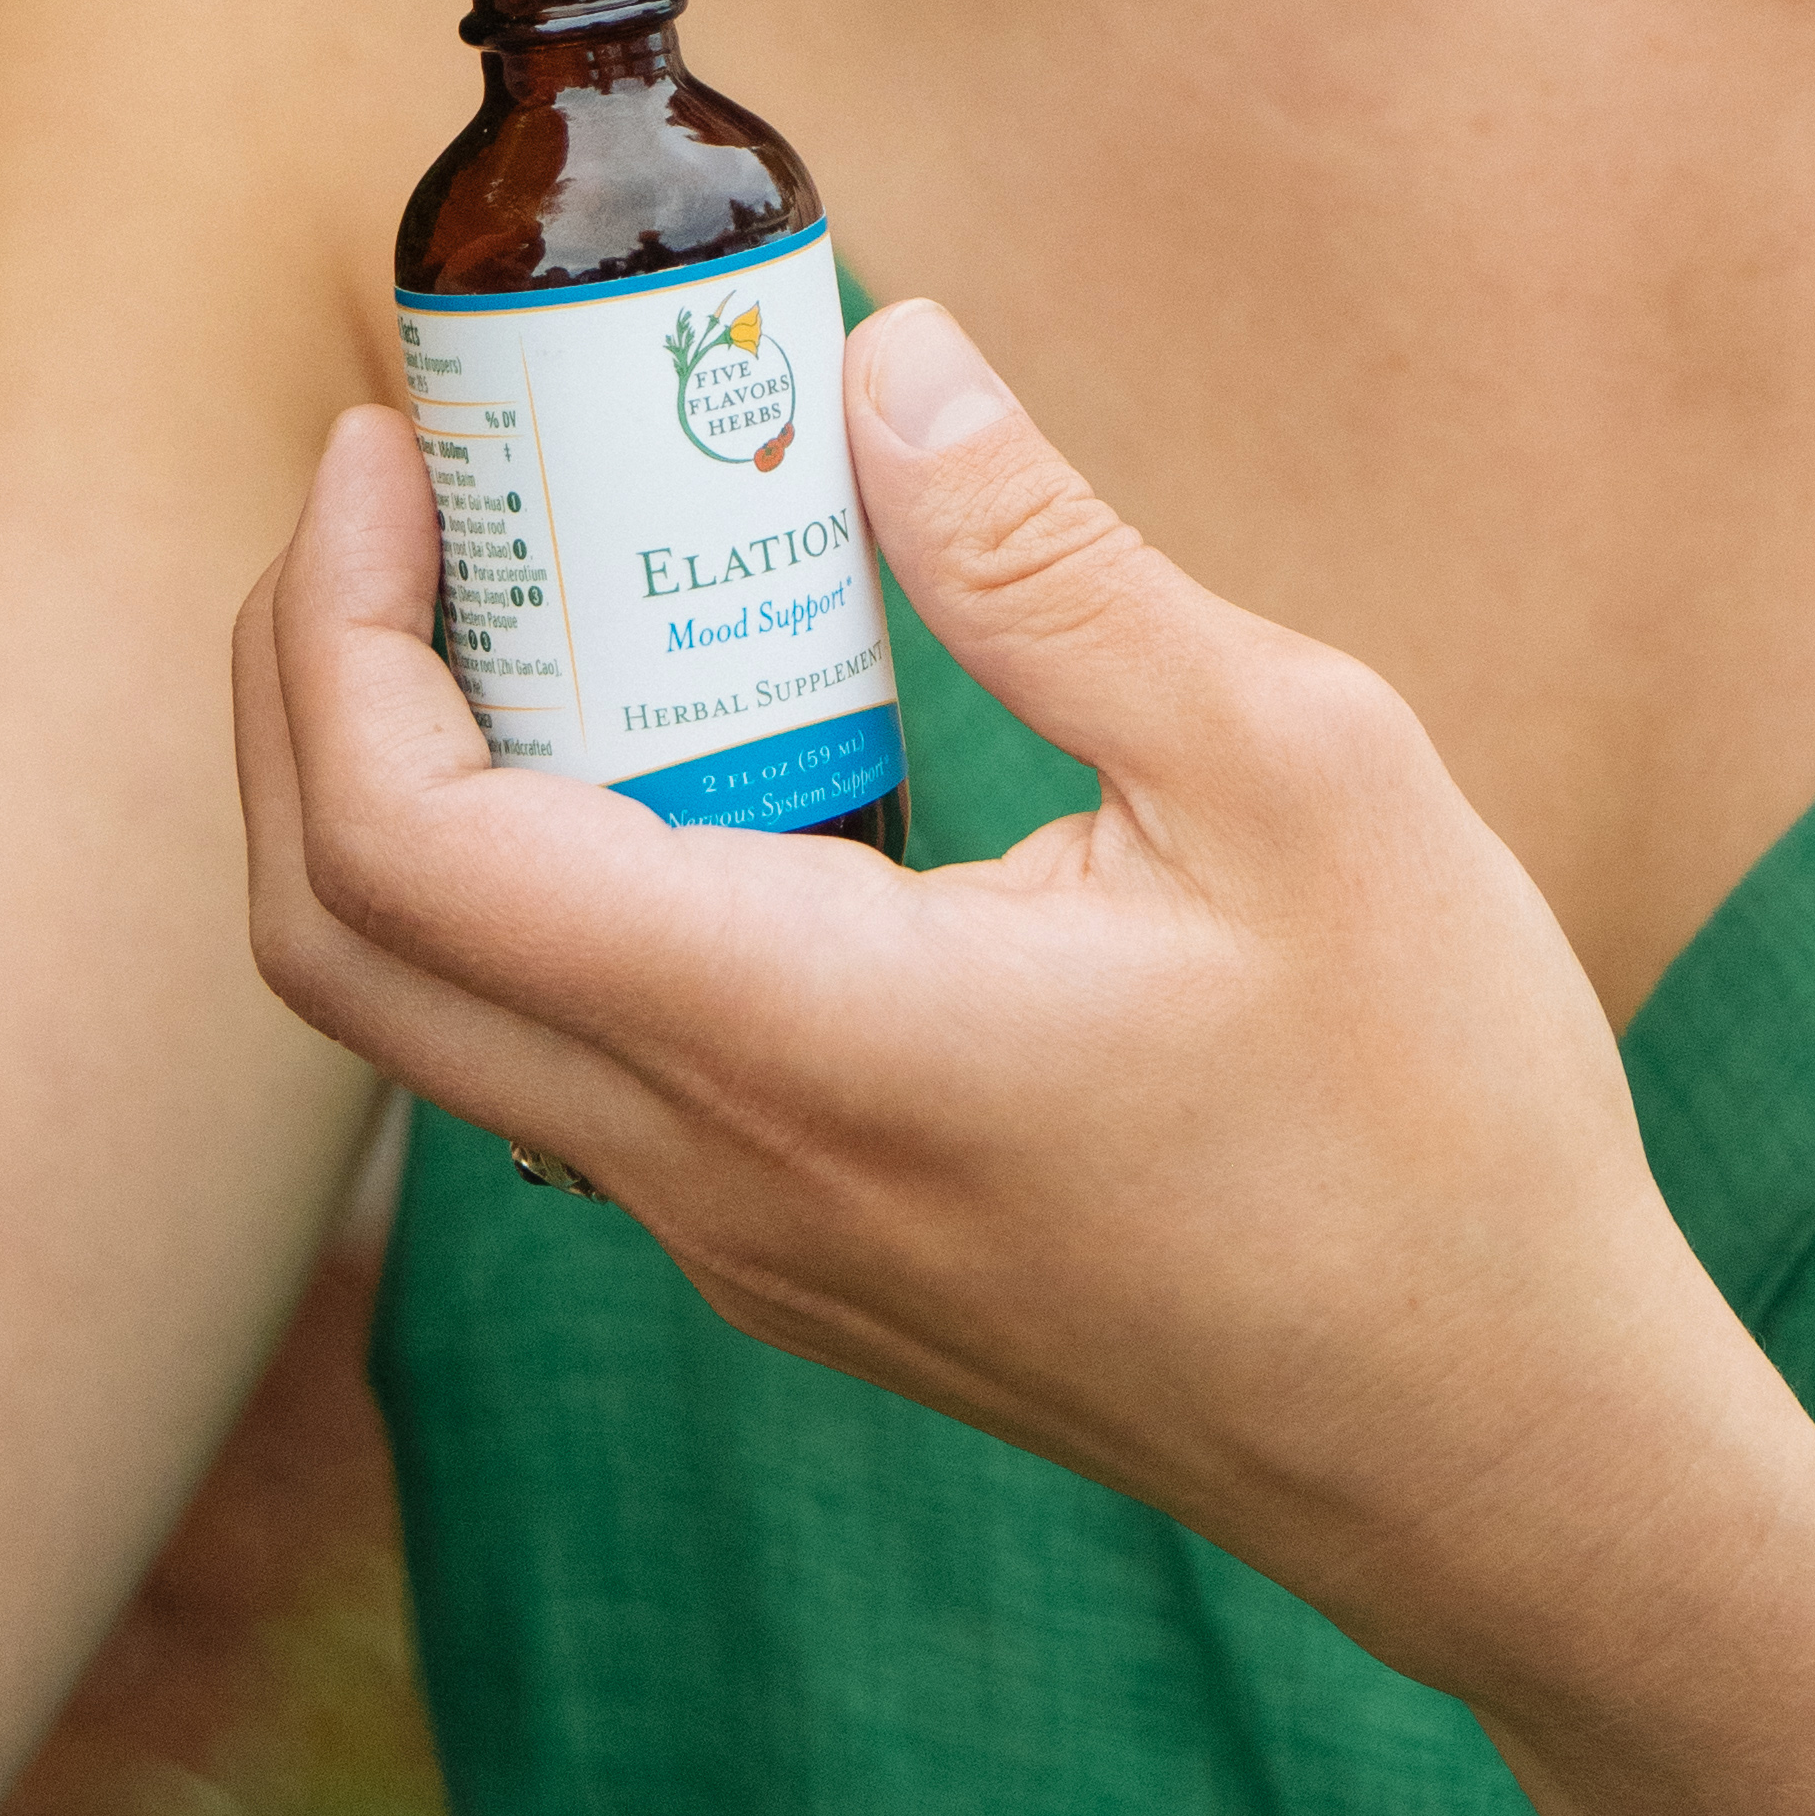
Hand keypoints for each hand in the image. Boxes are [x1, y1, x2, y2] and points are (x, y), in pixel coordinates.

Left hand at [237, 303, 1744, 1691]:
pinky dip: (543, 876)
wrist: (1503, 1454)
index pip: (403, 852)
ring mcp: (746, 1241)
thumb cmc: (1435, 1119)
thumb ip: (1048, 563)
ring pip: (445, 1016)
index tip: (388, 449)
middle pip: (347, 944)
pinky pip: (573, 1062)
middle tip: (417, 486)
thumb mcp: (1296, 766)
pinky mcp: (801, 1260)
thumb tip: (883, 361)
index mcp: (803, 1042)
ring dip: (424, 781)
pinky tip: (703, 740)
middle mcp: (715, 1173)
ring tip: (555, 578)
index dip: (333, 628)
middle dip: (311, 685)